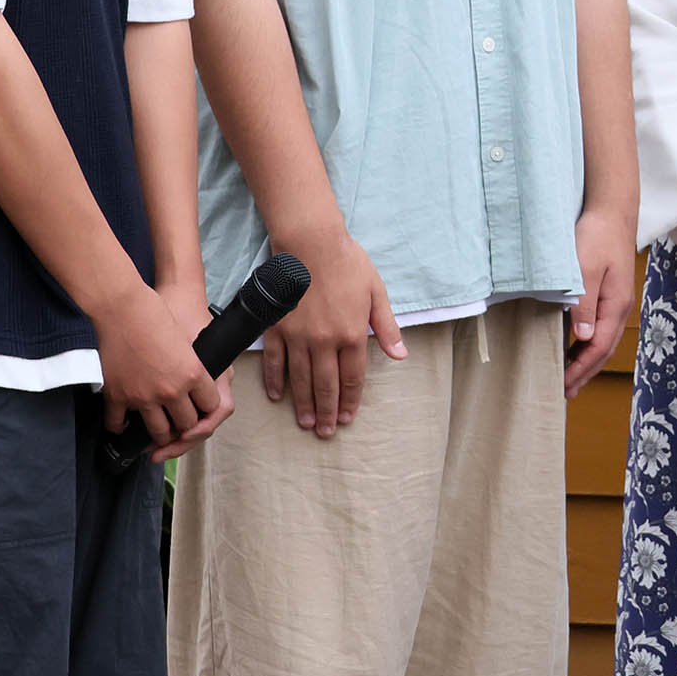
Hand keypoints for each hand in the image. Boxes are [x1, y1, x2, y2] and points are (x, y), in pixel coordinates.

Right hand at [90, 281, 224, 455]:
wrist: (123, 308)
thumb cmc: (157, 314)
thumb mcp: (189, 340)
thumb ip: (195, 366)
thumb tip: (197, 385)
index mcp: (193, 374)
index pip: (211, 407)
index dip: (207, 409)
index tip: (201, 410)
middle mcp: (171, 390)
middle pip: (186, 425)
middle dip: (185, 426)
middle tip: (180, 425)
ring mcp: (143, 396)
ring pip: (157, 432)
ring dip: (159, 435)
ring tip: (159, 434)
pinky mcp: (117, 396)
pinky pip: (118, 424)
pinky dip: (121, 428)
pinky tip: (124, 426)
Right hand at [260, 226, 405, 438]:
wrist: (311, 243)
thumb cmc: (348, 264)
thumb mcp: (376, 292)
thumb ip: (386, 327)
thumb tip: (401, 355)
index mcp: (352, 334)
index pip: (352, 378)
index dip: (350, 401)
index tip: (347, 419)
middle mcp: (325, 342)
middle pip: (326, 386)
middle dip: (327, 412)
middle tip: (325, 432)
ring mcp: (299, 337)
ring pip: (301, 380)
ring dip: (304, 404)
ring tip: (306, 423)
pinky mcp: (277, 328)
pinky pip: (276, 362)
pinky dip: (275, 381)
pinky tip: (277, 396)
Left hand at [566, 205, 637, 398]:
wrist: (613, 212)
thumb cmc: (597, 236)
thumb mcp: (585, 269)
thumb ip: (584, 303)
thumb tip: (583, 338)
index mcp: (615, 305)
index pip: (598, 348)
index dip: (580, 369)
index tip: (563, 385)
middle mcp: (620, 307)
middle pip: (603, 350)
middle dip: (585, 372)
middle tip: (566, 392)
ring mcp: (617, 301)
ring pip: (603, 340)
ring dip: (587, 360)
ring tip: (571, 377)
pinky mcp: (611, 293)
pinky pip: (601, 327)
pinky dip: (589, 343)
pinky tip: (577, 344)